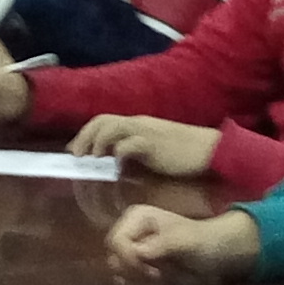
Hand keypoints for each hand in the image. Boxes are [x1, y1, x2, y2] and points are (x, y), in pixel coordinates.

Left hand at [75, 114, 218, 178]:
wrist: (209, 150)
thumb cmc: (183, 152)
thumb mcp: (154, 148)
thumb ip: (134, 149)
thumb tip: (114, 160)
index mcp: (137, 123)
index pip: (104, 120)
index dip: (86, 133)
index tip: (74, 149)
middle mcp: (138, 123)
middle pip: (102, 120)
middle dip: (84, 136)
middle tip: (75, 154)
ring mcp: (146, 132)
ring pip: (112, 127)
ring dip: (97, 142)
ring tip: (90, 158)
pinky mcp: (154, 144)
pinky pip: (130, 144)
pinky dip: (118, 152)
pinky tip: (114, 164)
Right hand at [105, 204, 259, 284]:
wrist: (218, 258)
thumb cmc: (204, 241)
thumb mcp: (187, 240)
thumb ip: (163, 244)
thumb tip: (138, 252)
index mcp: (136, 218)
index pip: (115, 241)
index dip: (129, 259)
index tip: (152, 270)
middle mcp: (130, 234)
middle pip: (113, 259)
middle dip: (137, 272)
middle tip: (160, 274)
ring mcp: (132, 253)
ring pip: (119, 274)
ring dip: (143, 282)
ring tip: (166, 277)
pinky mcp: (138, 270)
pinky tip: (165, 282)